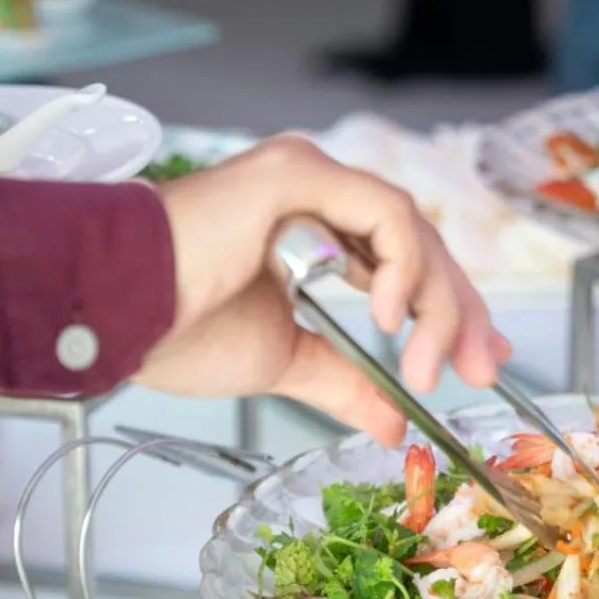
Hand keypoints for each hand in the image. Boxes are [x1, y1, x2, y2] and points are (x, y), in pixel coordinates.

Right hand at [133, 133, 511, 445]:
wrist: (115, 310)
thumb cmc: (174, 325)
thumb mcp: (284, 361)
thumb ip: (344, 382)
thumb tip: (395, 424)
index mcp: (312, 231)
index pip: (405, 263)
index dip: (451, 310)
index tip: (482, 360)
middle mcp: (316, 194)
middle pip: (419, 246)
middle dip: (459, 312)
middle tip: (482, 370)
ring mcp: (309, 179)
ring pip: (409, 231)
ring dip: (434, 303)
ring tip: (425, 364)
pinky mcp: (298, 174)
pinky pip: (381, 214)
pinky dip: (400, 266)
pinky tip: (389, 316)